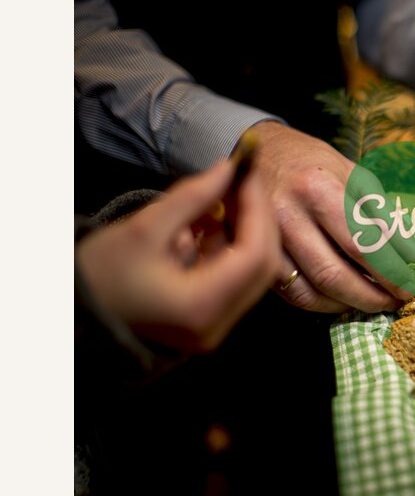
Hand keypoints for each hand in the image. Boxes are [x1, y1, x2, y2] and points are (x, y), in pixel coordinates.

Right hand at [76, 160, 281, 352]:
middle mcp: (217, 326)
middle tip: (241, 180)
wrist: (70, 316)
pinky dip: (227, 248)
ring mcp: (214, 328)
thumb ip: (192, 198)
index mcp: (202, 307)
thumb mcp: (143, 229)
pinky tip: (206, 223)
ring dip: (242, 231)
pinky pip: (233, 280)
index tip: (246, 173)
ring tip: (217, 198)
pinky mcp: (207, 322)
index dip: (257, 209)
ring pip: (251, 273)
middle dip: (256, 218)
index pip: (255, 255)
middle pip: (262, 266)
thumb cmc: (98, 274)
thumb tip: (229, 168)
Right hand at [249, 121, 414, 313]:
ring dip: (347, 304)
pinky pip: (292, 293)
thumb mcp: (356, 178)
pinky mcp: (259, 254)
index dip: (390, 273)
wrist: (259, 151)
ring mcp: (267, 238)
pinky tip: (341, 298)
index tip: (409, 288)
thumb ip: (386, 218)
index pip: (362, 244)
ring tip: (373, 302)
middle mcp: (287, 214)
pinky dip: (322, 303)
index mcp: (317, 188)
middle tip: (394, 302)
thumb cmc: (314, 163)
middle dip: (370, 297)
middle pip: (334, 275)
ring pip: (311, 291)